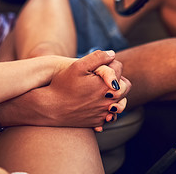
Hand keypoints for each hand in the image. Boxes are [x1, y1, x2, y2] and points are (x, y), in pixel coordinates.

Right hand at [0, 50, 130, 128]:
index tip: (100, 64)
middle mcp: (109, 101)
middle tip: (105, 76)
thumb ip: (98, 57)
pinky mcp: (98, 122)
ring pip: (121, 102)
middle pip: (125, 86)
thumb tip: (112, 54)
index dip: (110, 62)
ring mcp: (104, 113)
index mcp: (107, 86)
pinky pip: (111, 115)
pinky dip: (108, 108)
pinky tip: (99, 102)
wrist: (50, 107)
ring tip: (105, 89)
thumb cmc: (63, 84)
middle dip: (118, 78)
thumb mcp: (78, 66)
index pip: (119, 67)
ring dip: (117, 95)